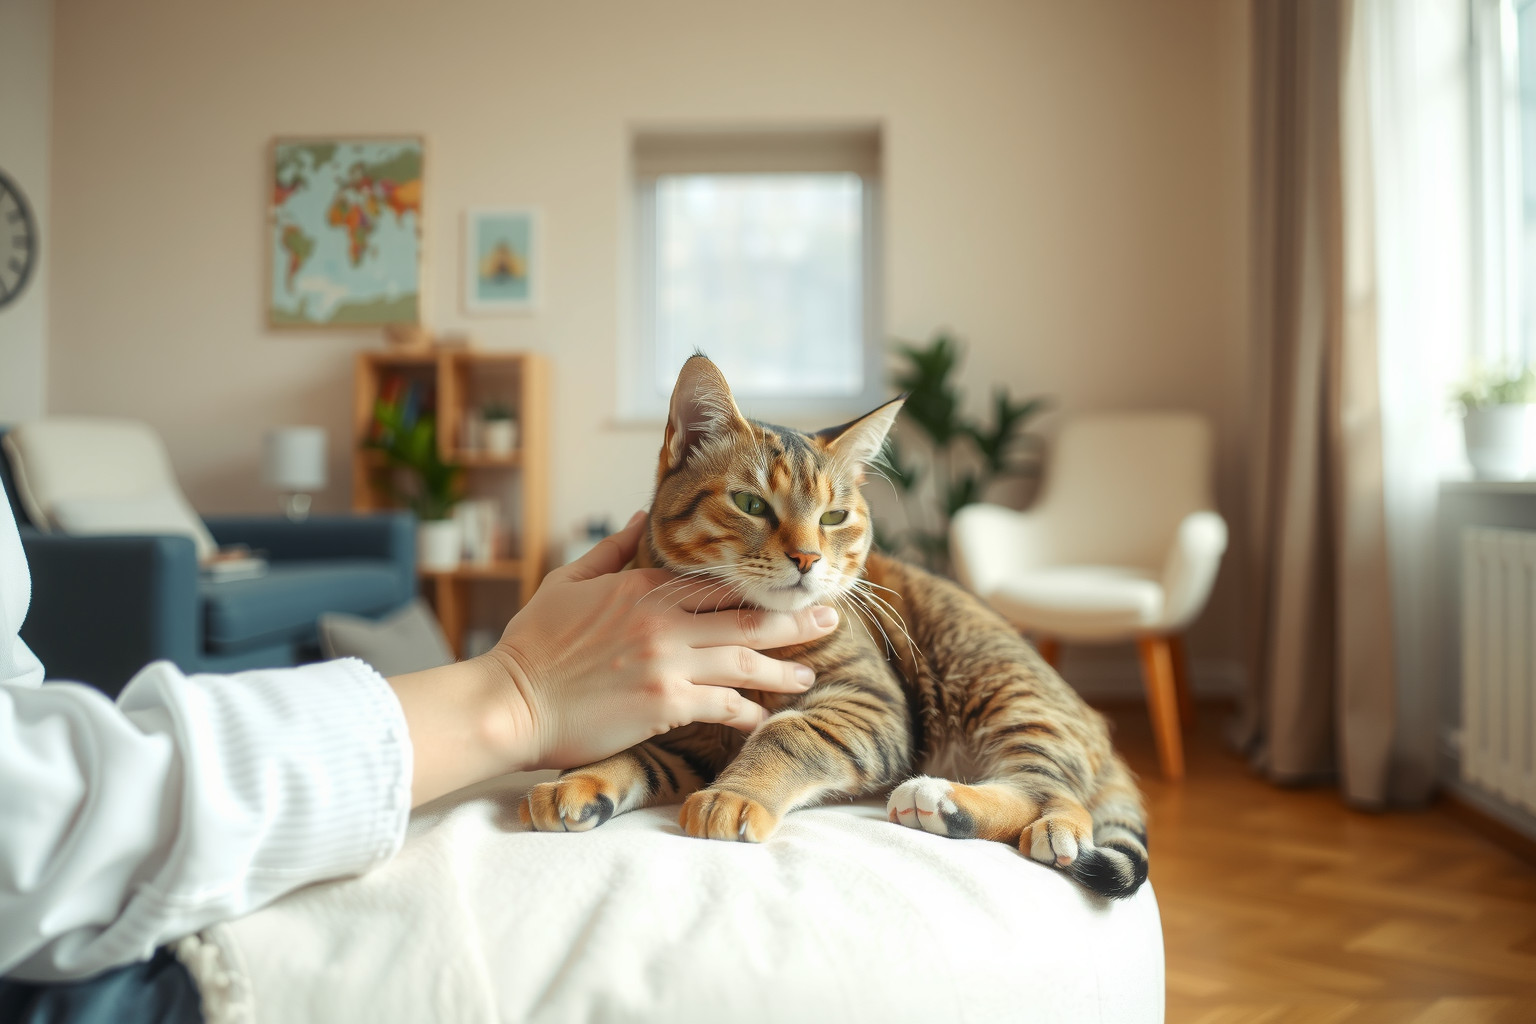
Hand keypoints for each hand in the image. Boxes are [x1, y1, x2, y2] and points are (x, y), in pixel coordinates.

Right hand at [485, 511, 839, 771]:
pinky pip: (723, 706)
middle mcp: (664, 621)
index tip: (783, 584)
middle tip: (829, 616)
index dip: (756, 581)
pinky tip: (767, 719)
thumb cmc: (534, 644)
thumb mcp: (570, 581)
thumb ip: (613, 548)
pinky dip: (749, 712)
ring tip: (811, 673)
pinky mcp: (665, 705)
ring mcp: (668, 663)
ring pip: (746, 661)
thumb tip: (638, 515)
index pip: (715, 579)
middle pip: (746, 616)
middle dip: (793, 617)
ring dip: (784, 668)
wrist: (509, 702)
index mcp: (643, 586)